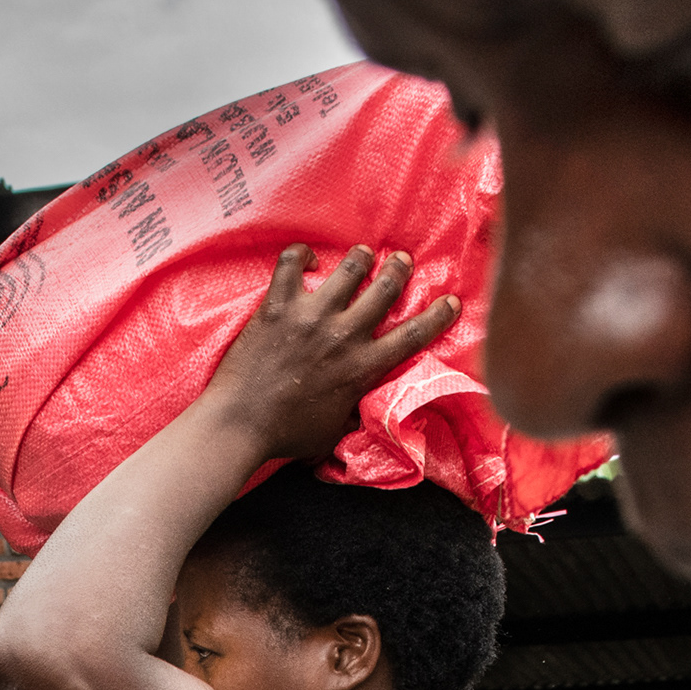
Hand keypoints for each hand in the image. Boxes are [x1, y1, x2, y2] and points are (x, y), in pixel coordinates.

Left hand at [192, 246, 461, 465]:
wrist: (241, 424)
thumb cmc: (287, 435)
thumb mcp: (334, 431)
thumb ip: (352, 413)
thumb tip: (361, 412)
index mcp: (362, 367)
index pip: (413, 335)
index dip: (437, 315)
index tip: (450, 301)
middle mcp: (343, 336)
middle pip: (386, 289)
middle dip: (398, 269)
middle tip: (401, 260)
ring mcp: (311, 317)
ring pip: (349, 269)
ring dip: (360, 258)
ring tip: (363, 254)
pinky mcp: (278, 305)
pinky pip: (293, 263)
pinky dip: (301, 255)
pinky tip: (305, 258)